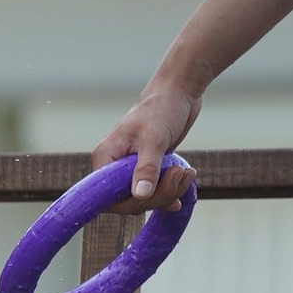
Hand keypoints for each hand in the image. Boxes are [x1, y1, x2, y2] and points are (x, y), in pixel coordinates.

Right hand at [92, 79, 202, 211]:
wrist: (179, 91)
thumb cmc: (162, 108)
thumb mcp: (154, 139)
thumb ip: (146, 169)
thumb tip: (140, 196)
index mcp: (105, 157)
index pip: (107, 196)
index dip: (131, 201)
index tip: (155, 190)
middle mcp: (113, 166)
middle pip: (129, 200)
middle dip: (158, 194)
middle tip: (179, 175)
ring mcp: (130, 168)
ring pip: (145, 197)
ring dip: (169, 190)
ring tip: (187, 173)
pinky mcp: (147, 167)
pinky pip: (155, 189)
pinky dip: (172, 188)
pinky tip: (185, 181)